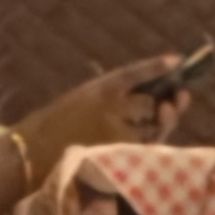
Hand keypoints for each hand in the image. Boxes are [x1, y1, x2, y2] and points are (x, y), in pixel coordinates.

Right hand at [13, 56, 186, 187]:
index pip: (134, 74)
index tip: (178, 60)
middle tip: (168, 105)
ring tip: (139, 129)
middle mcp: (112, 107)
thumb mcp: (83, 98)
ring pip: (152, 129)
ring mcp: (118, 132)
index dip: (156, 67)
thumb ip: (113, 97)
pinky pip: (146, 148)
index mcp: (101, 89)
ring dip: (153, 129)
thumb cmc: (60, 124)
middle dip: (158, 108)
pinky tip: (146, 140)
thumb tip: (155, 100)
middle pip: (150, 104)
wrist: (36, 150)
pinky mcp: (121, 153)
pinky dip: (149, 144)